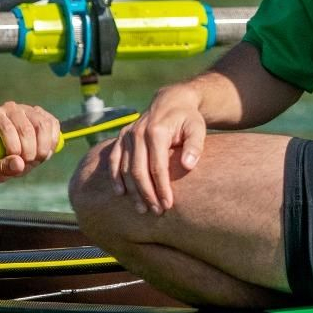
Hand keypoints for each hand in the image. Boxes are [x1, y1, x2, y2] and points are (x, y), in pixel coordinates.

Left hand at [0, 102, 60, 182]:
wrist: (3, 146)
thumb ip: (3, 167)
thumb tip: (19, 165)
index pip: (7, 128)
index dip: (14, 146)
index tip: (18, 160)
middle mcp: (12, 108)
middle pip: (26, 128)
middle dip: (30, 151)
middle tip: (29, 163)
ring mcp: (29, 109)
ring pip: (43, 125)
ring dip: (43, 147)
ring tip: (38, 159)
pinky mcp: (44, 114)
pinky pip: (54, 125)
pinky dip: (53, 141)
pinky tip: (46, 152)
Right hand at [103, 84, 205, 214]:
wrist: (171, 100)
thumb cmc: (188, 118)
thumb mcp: (198, 127)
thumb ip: (195, 145)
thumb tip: (188, 166)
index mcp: (156, 131)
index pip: (157, 166)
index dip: (162, 187)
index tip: (168, 204)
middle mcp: (137, 133)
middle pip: (139, 171)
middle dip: (147, 194)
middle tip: (156, 211)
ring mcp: (127, 135)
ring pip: (125, 169)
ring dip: (133, 191)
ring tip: (142, 209)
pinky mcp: (121, 137)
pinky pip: (114, 160)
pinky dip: (116, 178)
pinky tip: (121, 193)